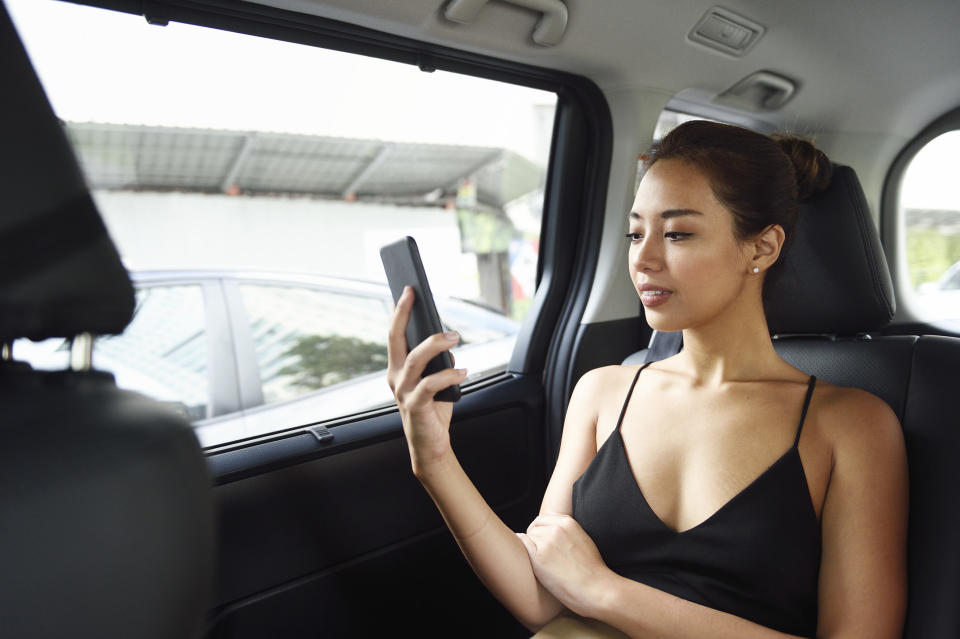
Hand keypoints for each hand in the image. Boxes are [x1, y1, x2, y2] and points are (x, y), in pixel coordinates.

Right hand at [387, 286, 466, 473]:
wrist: (429, 446)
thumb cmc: (432, 412)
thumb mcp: (435, 382)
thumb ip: (437, 363)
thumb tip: (447, 345)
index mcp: (398, 370)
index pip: (395, 336)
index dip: (399, 312)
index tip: (406, 291)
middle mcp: (396, 378)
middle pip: (395, 340)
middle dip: (403, 315)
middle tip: (414, 295)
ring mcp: (403, 392)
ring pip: (415, 359)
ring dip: (435, 344)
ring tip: (454, 337)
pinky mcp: (415, 406)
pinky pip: (430, 385)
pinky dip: (447, 375)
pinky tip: (462, 371)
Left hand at [517, 512, 612, 617]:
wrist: (596, 589)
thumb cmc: (591, 570)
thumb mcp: (583, 540)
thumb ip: (568, 531)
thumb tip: (551, 528)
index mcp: (568, 522)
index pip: (543, 518)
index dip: (541, 531)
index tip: (544, 543)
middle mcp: (556, 529)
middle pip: (534, 527)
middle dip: (535, 539)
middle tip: (542, 556)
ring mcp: (547, 542)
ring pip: (528, 537)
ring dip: (531, 549)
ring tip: (543, 564)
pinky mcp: (539, 557)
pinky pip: (522, 544)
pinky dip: (523, 551)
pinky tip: (531, 562)